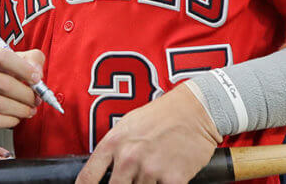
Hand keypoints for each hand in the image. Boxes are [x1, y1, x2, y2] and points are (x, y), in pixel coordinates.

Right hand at [0, 47, 43, 129]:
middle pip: (2, 84)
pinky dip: (9, 121)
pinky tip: (16, 118)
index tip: (37, 79)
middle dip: (26, 94)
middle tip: (36, 100)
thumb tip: (37, 71)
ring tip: (29, 110)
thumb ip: (32, 60)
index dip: (23, 69)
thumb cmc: (0, 74)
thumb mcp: (18, 60)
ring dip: (20, 109)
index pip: (2, 58)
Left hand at [76, 84, 221, 183]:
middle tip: (132, 179)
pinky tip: (166, 177)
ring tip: (155, 170)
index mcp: (114, 142)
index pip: (88, 178)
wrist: (197, 109)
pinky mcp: (173, 179)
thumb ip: (114, 148)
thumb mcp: (128, 124)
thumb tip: (102, 172)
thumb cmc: (162, 115)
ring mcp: (151, 169)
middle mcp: (129, 157)